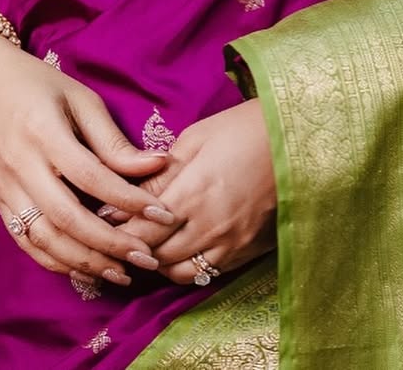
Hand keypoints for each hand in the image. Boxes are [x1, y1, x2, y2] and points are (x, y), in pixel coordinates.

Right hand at [0, 33, 182, 285]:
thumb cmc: (36, 84)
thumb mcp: (79, 98)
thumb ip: (112, 139)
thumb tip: (156, 165)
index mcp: (44, 132)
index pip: (92, 177)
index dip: (129, 200)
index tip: (163, 214)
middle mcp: (20, 166)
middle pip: (68, 218)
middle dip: (111, 244)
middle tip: (148, 257)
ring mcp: (4, 188)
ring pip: (45, 239)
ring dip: (85, 262)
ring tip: (123, 272)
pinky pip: (26, 242)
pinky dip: (56, 260)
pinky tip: (85, 268)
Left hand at [117, 99, 277, 285]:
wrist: (299, 140)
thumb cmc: (245, 128)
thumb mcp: (197, 138)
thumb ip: (161, 173)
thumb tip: (126, 195)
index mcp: (192, 193)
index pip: (141, 229)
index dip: (118, 230)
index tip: (102, 222)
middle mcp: (209, 227)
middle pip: (156, 255)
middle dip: (133, 248)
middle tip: (118, 237)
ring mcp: (230, 244)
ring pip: (179, 272)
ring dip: (158, 263)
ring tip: (147, 246)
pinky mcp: (248, 252)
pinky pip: (207, 274)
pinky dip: (186, 268)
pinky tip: (179, 251)